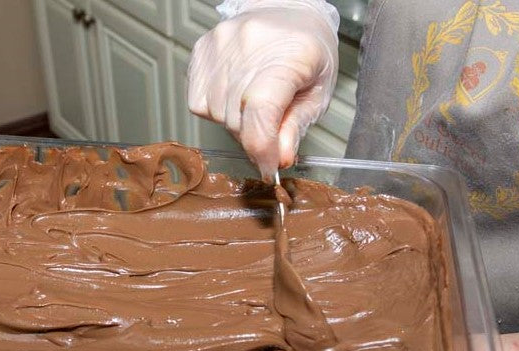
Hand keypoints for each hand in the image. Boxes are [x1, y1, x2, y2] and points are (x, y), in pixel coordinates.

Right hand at [187, 1, 338, 176]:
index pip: (261, 112)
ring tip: (256, 107)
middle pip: (238, 120)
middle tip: (271, 131)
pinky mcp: (202, 50)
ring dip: (237, 125)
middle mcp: (248, 46)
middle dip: (254, 138)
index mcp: (286, 56)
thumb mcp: (318, 93)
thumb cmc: (309, 51)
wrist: (291, 13)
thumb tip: (281, 159)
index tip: (268, 167)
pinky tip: (236, 98)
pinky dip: (217, 111)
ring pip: (218, 115)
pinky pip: (200, 102)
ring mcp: (220, 46)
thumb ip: (296, 126)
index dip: (262, 149)